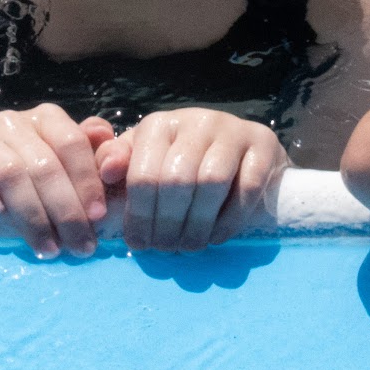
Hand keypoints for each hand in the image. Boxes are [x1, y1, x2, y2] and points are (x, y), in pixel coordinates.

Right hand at [0, 104, 115, 258]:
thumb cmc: (25, 166)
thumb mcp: (59, 160)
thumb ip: (91, 153)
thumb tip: (110, 145)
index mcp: (47, 118)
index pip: (72, 144)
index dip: (87, 182)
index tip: (99, 217)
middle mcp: (15, 121)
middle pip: (45, 166)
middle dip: (66, 211)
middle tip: (80, 247)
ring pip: (12, 173)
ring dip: (32, 215)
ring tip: (48, 248)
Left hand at [99, 108, 285, 252]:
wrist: (240, 149)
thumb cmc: (180, 161)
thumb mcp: (143, 159)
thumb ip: (116, 162)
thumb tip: (106, 172)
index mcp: (159, 125)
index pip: (143, 174)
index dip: (139, 216)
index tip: (139, 244)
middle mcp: (195, 121)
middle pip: (177, 180)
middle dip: (167, 224)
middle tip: (166, 249)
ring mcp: (233, 130)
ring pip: (212, 182)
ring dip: (197, 225)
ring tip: (189, 246)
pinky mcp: (263, 144)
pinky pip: (247, 188)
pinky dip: (229, 220)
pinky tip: (216, 237)